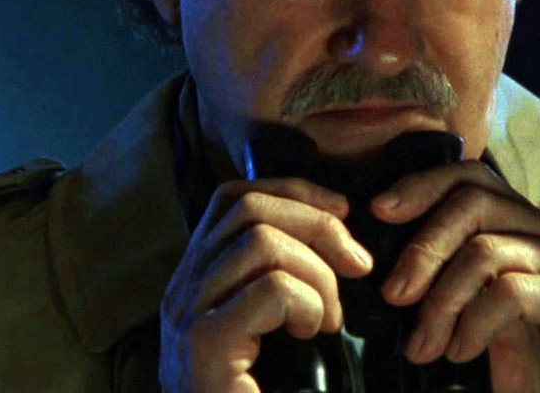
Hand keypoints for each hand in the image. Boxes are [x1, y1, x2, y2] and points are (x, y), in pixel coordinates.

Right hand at [158, 177, 374, 392]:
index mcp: (198, 279)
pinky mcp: (204, 348)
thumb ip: (287, 281)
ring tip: (328, 317)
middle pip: (248, 207)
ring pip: (260, 241)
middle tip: (356, 267)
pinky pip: (268, 290)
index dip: (294, 192)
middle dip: (317, 223)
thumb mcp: (273, 328)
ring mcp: (186, 317)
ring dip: (317, 273)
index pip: (234, 198)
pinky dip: (307, 303)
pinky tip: (312, 335)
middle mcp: (182, 290)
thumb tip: (342, 234)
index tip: (342, 212)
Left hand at [372, 160, 539, 392]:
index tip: (380, 211)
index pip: (474, 180)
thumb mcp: (486, 321)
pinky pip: (514, 293)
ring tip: (424, 345)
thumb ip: (457, 287)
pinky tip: (461, 351)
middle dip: (423, 247)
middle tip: (394, 296)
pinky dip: (476, 322)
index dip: (424, 185)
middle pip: (475, 203)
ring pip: (487, 250)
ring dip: (442, 300)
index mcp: (529, 233)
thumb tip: (397, 269)